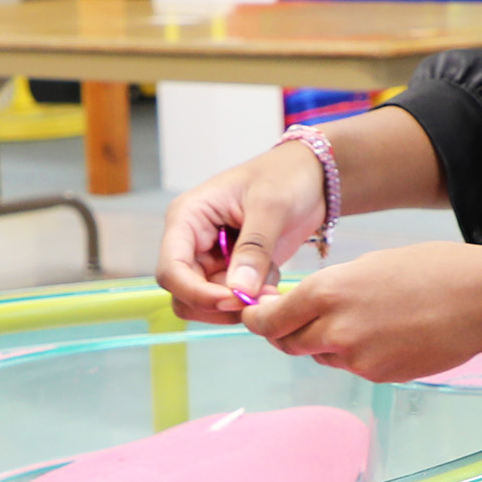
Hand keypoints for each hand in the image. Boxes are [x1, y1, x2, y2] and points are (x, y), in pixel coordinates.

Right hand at [156, 137, 329, 323]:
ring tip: (270, 286)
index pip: (171, 269)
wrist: (310, 177)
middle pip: (184, 294)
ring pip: (206, 304)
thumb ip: (254, 249)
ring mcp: (210, 259)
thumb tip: (239, 291)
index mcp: (187, 218)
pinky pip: (231, 301)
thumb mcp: (271, 206)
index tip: (233, 299)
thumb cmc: (285, 176)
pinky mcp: (230, 272)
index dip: (195, 293)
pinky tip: (272, 277)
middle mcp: (192, 242)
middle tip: (257, 298)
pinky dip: (252, 300)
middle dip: (219, 303)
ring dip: (237, 305)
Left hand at [237, 243, 481, 383]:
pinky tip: (386, 333)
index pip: (269, 320)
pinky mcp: (380, 376)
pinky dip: (357, 354)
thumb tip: (307, 305)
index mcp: (328, 293)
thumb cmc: (432, 270)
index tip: (255, 316)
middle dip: (285, 334)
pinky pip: (354, 367)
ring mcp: (358, 359)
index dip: (256, 320)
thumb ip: (331, 289)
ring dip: (324, 343)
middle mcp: (336, 330)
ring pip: (322, 356)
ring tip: (359, 319)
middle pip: (287, 344)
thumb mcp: (368, 266)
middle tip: (291, 322)